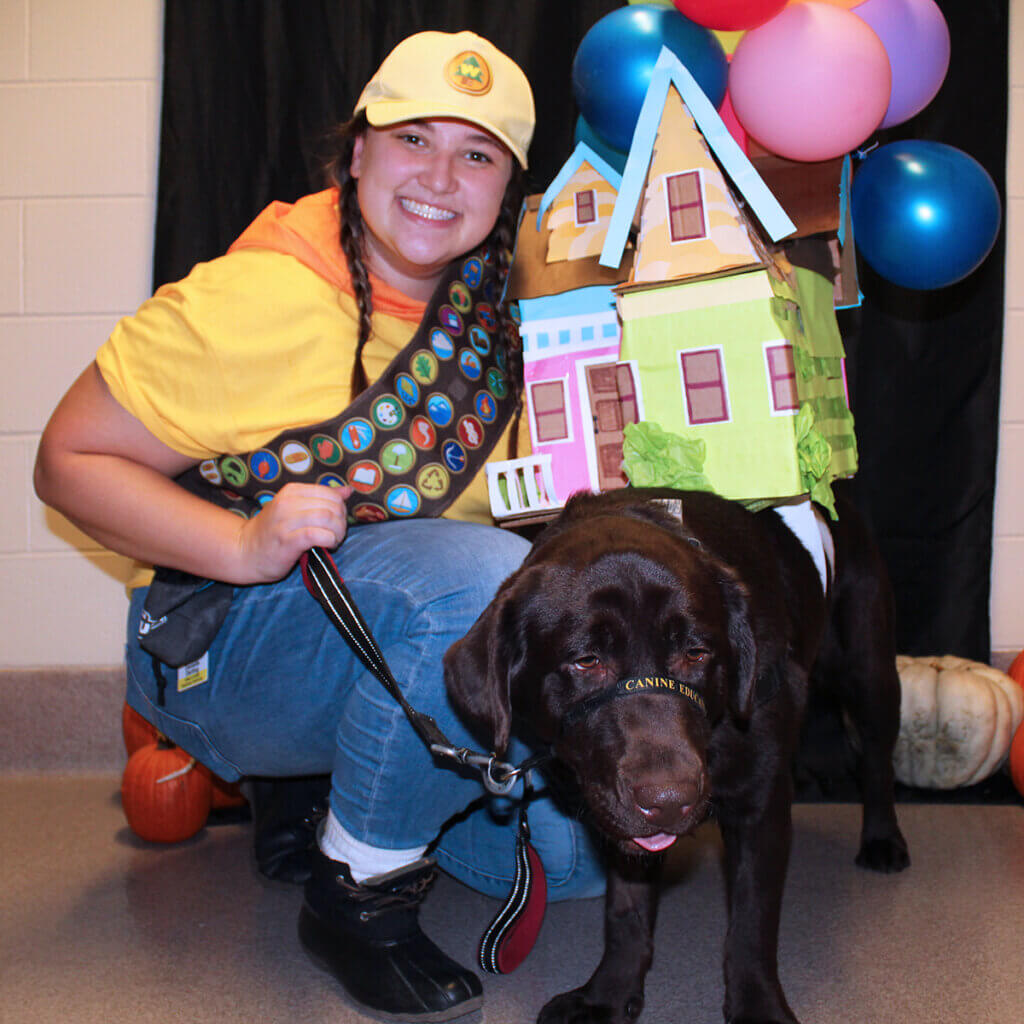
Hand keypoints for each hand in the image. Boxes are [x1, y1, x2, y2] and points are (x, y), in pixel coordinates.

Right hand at [234, 482, 350, 582]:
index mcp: (291, 491)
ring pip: (328, 518)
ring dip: (337, 532)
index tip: (336, 522)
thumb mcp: (295, 508)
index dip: (341, 508)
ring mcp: (285, 521)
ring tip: (332, 540)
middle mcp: (287, 502)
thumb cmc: (273, 531)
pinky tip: (326, 546)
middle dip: (341, 522)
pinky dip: (329, 540)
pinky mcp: (287, 541)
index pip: (330, 493)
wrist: (244, 551)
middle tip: (336, 534)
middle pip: (332, 506)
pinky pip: (317, 535)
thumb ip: (321, 498)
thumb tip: (348, 490)